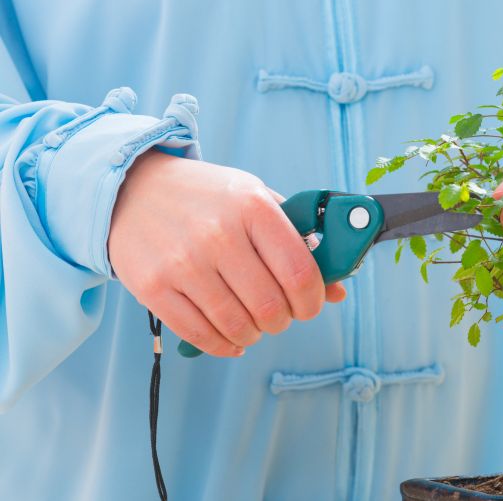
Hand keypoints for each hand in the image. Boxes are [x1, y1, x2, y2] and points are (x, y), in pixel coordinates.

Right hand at [109, 151, 345, 356]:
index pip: (300, 273)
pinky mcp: (153, 287)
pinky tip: (232, 338)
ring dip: (254, 334)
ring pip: (237, 325)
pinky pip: (199, 334)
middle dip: (283, 320)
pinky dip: (223, 345)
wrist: (132, 189)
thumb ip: (299, 240)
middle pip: (270, 306)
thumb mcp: (256, 200)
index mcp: (253, 207)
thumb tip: (337, 288)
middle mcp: (218, 234)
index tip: (310, 305)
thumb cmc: (207, 198)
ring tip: (254, 324)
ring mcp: (183, 263)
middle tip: (279, 315)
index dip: (313, 301)